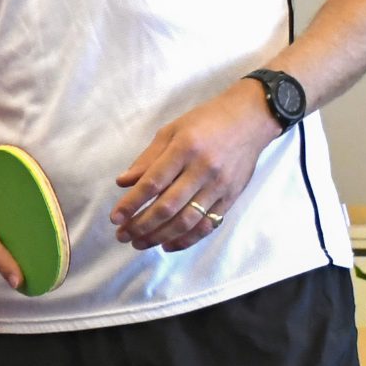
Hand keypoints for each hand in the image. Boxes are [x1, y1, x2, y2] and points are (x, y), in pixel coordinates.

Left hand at [109, 86, 279, 250]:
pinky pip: (207, 225)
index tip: (115, 217)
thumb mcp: (172, 130)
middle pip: (168, 207)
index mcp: (184, 148)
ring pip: (186, 221)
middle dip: (141, 225)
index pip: (153, 183)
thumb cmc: (206, 122)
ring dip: (160, 236)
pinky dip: (186, 239)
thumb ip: (147, 158)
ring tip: (140, 243)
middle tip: (122, 235)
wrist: (250, 120)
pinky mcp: (231, 198)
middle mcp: (203, 169)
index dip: (131, 203)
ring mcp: (219, 186)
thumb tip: (123, 183)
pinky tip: (167, 245)